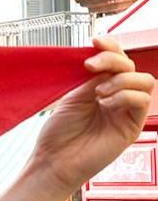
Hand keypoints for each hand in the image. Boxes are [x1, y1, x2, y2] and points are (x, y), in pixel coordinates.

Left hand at [27, 38, 154, 193]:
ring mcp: (126, 112)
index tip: (94, 40)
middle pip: (131, 66)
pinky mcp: (132, 126)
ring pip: (145, 81)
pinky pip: (142, 101)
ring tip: (97, 92)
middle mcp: (118, 97)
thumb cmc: (58, 132)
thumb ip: (90, 78)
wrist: (54, 160)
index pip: (117, 60)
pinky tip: (104, 103)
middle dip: (113, 60)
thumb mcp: (72, 96)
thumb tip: (102, 56)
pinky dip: (124, 96)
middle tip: (89, 66)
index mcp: (101, 87)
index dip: (111, 46)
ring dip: (121, 80)